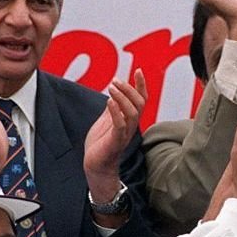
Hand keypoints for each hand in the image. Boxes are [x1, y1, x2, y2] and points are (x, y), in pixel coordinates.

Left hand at [84, 70, 147, 199]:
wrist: (95, 166)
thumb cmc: (100, 145)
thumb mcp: (105, 122)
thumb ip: (111, 109)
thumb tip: (113, 94)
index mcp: (129, 120)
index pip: (141, 100)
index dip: (141, 85)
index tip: (138, 70)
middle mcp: (131, 126)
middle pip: (139, 104)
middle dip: (130, 89)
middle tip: (115, 81)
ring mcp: (124, 134)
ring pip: (133, 113)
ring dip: (123, 98)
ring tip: (111, 87)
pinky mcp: (115, 142)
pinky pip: (120, 125)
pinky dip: (116, 112)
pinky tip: (108, 101)